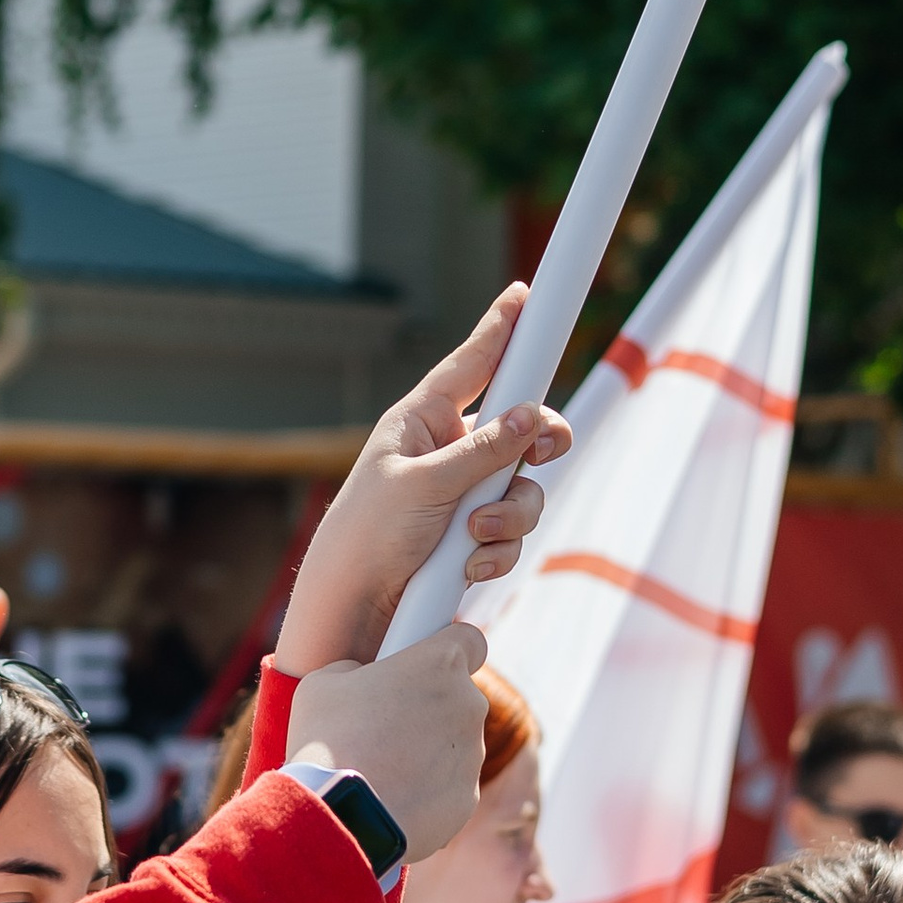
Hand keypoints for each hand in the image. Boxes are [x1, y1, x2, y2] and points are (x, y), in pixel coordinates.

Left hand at [276, 288, 572, 670]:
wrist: (354, 608)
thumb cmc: (369, 533)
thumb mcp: (425, 484)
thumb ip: (482, 451)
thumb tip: (531, 416)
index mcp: (422, 420)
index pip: (471, 364)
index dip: (500, 329)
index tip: (524, 294)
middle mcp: (448, 451)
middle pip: (519, 428)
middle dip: (537, 444)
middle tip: (547, 446)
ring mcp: (464, 494)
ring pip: (524, 488)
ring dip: (509, 515)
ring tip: (474, 534)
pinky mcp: (473, 536)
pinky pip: (512, 533)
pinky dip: (497, 550)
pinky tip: (469, 566)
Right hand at [286, 629, 490, 861]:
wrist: (339, 818)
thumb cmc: (328, 742)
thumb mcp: (323, 683)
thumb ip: (356, 669)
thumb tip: (363, 678)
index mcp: (440, 664)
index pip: (469, 641)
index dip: (446, 649)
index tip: (424, 663)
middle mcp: (468, 705)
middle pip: (458, 696)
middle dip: (427, 705)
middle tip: (382, 723)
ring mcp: (472, 755)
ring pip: (454, 743)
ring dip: (425, 749)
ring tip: (379, 766)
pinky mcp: (468, 798)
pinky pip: (448, 784)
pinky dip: (427, 788)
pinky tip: (389, 796)